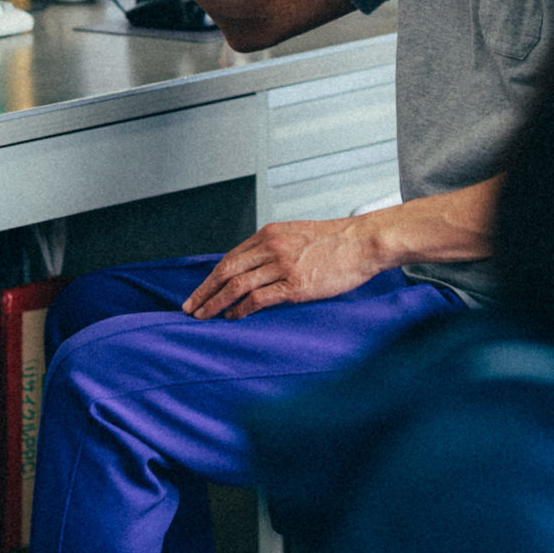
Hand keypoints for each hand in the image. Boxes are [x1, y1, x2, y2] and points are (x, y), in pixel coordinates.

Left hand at [184, 219, 381, 319]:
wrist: (363, 242)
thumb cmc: (335, 241)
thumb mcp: (297, 235)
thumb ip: (274, 248)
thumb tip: (254, 269)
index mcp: (269, 234)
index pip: (230, 257)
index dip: (211, 277)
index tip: (200, 291)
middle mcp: (271, 247)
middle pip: (226, 270)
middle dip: (204, 291)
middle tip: (190, 307)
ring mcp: (282, 266)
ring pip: (236, 286)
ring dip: (216, 303)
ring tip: (204, 316)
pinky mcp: (295, 285)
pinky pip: (258, 299)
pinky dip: (240, 310)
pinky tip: (232, 318)